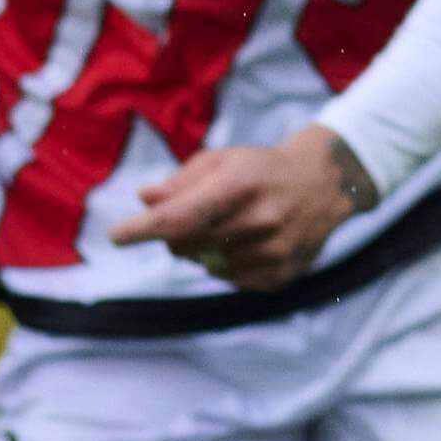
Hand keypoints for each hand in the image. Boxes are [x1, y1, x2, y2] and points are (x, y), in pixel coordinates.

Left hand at [107, 124, 376, 290]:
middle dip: (173, 234)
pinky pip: (228, 279)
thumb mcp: (224, 160)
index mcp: (239, 186)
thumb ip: (182, 180)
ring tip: (230, 224)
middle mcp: (256, 222)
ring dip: (202, 249)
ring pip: (204, 265)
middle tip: (192, 215)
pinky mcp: (277, 277)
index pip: (179, 216)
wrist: (324, 184)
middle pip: (184, 245)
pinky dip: (225, 264)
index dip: (143, 229)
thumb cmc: (263, 168)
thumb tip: (144, 199)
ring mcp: (269, 254)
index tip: (116, 236)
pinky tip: (248, 241)